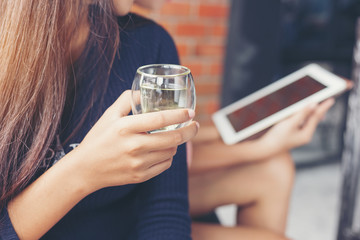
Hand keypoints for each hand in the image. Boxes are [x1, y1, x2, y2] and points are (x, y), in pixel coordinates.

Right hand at [72, 90, 198, 191]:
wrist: (85, 169)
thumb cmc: (98, 138)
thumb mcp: (109, 115)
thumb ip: (127, 100)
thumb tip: (144, 92)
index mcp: (125, 128)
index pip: (160, 119)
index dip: (179, 115)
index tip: (191, 112)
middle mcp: (133, 146)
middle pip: (172, 138)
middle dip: (189, 131)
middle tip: (194, 125)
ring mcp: (138, 164)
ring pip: (171, 152)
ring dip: (176, 143)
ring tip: (172, 136)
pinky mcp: (140, 176)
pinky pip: (165, 165)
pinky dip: (168, 156)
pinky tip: (163, 150)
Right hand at [259, 98, 334, 154]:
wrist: (266, 148)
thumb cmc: (277, 137)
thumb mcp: (291, 123)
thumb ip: (302, 113)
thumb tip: (313, 105)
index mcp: (306, 134)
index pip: (316, 117)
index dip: (323, 107)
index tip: (331, 100)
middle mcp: (304, 136)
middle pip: (314, 120)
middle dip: (319, 110)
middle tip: (327, 101)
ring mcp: (298, 136)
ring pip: (308, 122)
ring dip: (311, 113)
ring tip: (317, 106)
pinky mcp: (292, 135)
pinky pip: (301, 124)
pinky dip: (303, 117)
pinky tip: (302, 114)